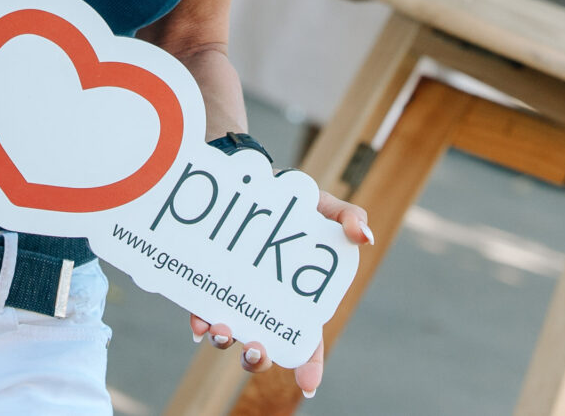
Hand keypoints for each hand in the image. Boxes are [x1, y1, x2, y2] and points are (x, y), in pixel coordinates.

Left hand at [189, 193, 372, 395]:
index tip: (308, 385)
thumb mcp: (324, 206)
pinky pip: (202, 310)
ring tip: (222, 330)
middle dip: (259, 358)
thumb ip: (348, 218)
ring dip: (225, 340)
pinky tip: (198, 321)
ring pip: (231, 333)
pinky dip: (200, 320)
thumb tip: (366, 238)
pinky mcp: (209, 284)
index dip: (309, 365)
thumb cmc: (294, 202)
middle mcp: (266, 304)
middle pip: (265, 345)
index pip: (306, 340)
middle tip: (258, 349)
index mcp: (298, 298)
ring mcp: (237, 296)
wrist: (250, 179)